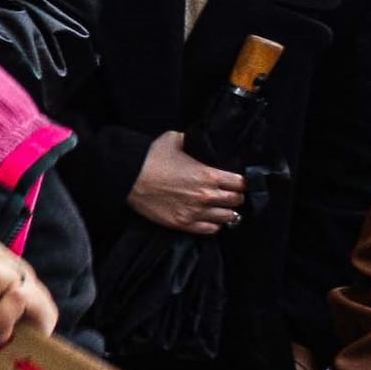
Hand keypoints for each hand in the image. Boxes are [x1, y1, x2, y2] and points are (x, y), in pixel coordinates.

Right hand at [127, 133, 249, 236]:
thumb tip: (197, 139)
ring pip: (228, 217)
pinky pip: (211, 230)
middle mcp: (207, 196)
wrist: (128, 178)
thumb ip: (192, 140)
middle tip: (230, 193)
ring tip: (221, 207)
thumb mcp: (174, 139)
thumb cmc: (149, 158)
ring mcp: (196, 212)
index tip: (239, 181)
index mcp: (209, 175)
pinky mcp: (183, 224)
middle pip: (237, 201)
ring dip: (226, 211)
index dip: (243, 181)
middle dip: (236, 196)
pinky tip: (209, 218)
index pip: (242, 183)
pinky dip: (214, 224)